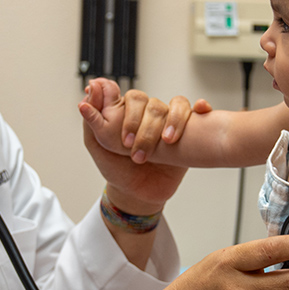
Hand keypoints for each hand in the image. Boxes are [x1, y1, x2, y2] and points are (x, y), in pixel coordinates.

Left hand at [79, 79, 189, 213]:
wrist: (138, 194)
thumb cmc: (116, 169)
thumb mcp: (96, 146)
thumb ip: (92, 121)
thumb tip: (87, 94)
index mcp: (128, 113)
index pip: (130, 96)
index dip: (128, 106)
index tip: (119, 125)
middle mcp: (149, 115)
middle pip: (150, 102)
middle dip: (141, 124)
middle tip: (131, 147)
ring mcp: (168, 123)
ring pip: (175, 106)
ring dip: (170, 122)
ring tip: (165, 143)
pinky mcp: (187, 134)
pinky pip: (198, 114)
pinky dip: (201, 108)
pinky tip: (201, 110)